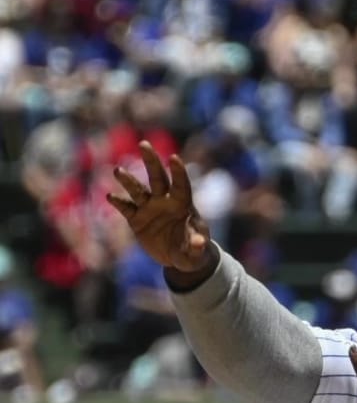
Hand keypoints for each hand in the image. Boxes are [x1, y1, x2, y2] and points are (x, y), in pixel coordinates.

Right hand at [106, 142, 214, 278]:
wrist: (179, 258)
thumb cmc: (193, 251)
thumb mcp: (197, 253)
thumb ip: (197, 246)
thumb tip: (199, 243)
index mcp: (183, 204)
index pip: (181, 185)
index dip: (178, 172)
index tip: (173, 158)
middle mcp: (164, 201)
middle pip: (157, 178)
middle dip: (151, 161)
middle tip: (144, 144)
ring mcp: (149, 208)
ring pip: (138, 190)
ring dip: (129, 180)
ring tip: (118, 170)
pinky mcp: (136, 219)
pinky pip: (126, 208)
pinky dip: (119, 203)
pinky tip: (110, 196)